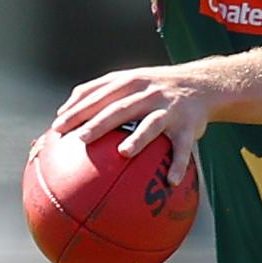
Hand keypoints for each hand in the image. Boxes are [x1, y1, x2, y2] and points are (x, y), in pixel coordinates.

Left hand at [51, 64, 208, 185]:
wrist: (203, 84)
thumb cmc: (155, 87)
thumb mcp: (130, 80)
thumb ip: (98, 91)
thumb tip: (61, 112)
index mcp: (131, 82)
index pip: (101, 93)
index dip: (79, 108)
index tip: (58, 125)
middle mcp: (149, 93)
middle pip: (121, 108)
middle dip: (100, 122)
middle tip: (81, 138)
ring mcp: (170, 109)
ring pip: (152, 124)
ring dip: (138, 138)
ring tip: (123, 153)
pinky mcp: (189, 125)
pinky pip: (183, 148)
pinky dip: (178, 164)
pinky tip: (170, 182)